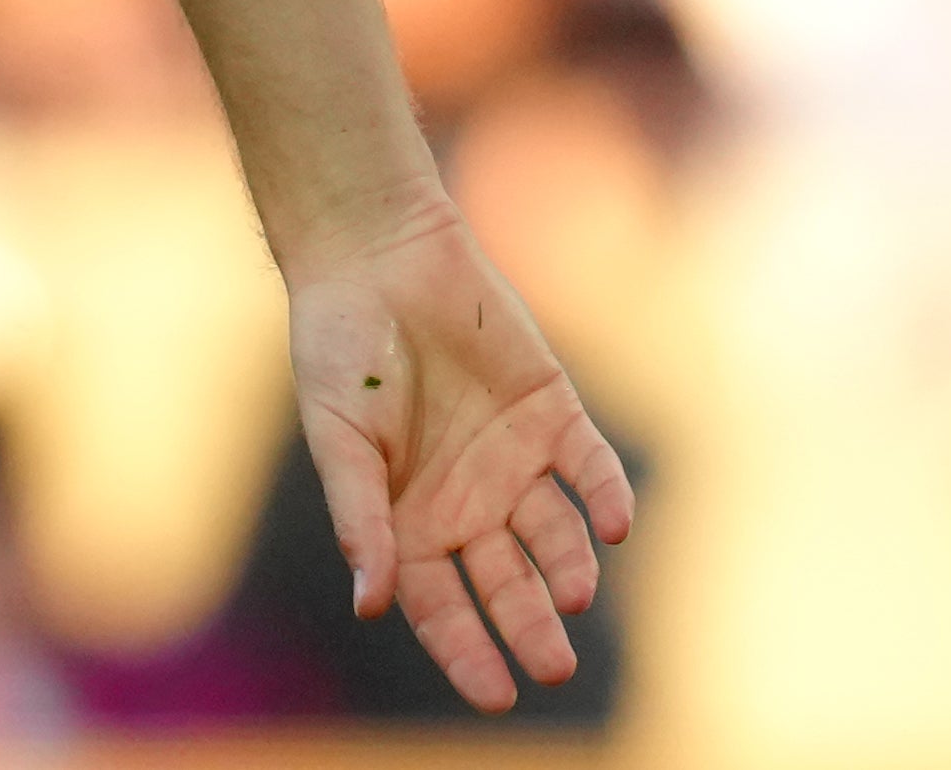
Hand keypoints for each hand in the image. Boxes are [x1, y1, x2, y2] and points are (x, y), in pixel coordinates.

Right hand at [288, 203, 637, 712]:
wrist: (375, 255)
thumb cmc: (338, 350)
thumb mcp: (339, 439)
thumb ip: (360, 518)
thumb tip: (370, 605)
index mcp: (408, 520)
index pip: (443, 606)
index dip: (468, 652)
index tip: (496, 694)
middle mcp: (467, 503)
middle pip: (509, 585)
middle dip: (532, 627)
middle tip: (554, 666)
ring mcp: (514, 460)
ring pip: (556, 538)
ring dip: (570, 569)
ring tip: (576, 596)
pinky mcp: (553, 413)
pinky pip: (590, 468)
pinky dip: (605, 497)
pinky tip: (612, 525)